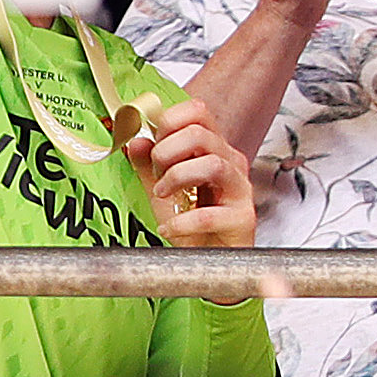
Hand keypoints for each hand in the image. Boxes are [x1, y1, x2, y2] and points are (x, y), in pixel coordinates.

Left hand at [128, 96, 255, 248]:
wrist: (212, 265)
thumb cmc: (192, 226)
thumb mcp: (163, 192)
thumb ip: (148, 166)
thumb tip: (135, 140)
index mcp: (214, 150)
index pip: (199, 112)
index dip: (171, 120)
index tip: (152, 142)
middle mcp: (231, 164)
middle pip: (202, 134)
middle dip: (167, 151)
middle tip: (156, 173)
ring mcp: (240, 190)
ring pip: (212, 164)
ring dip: (177, 177)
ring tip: (161, 195)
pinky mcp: (242, 219)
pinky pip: (210, 214)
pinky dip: (182, 222)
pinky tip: (169, 228)